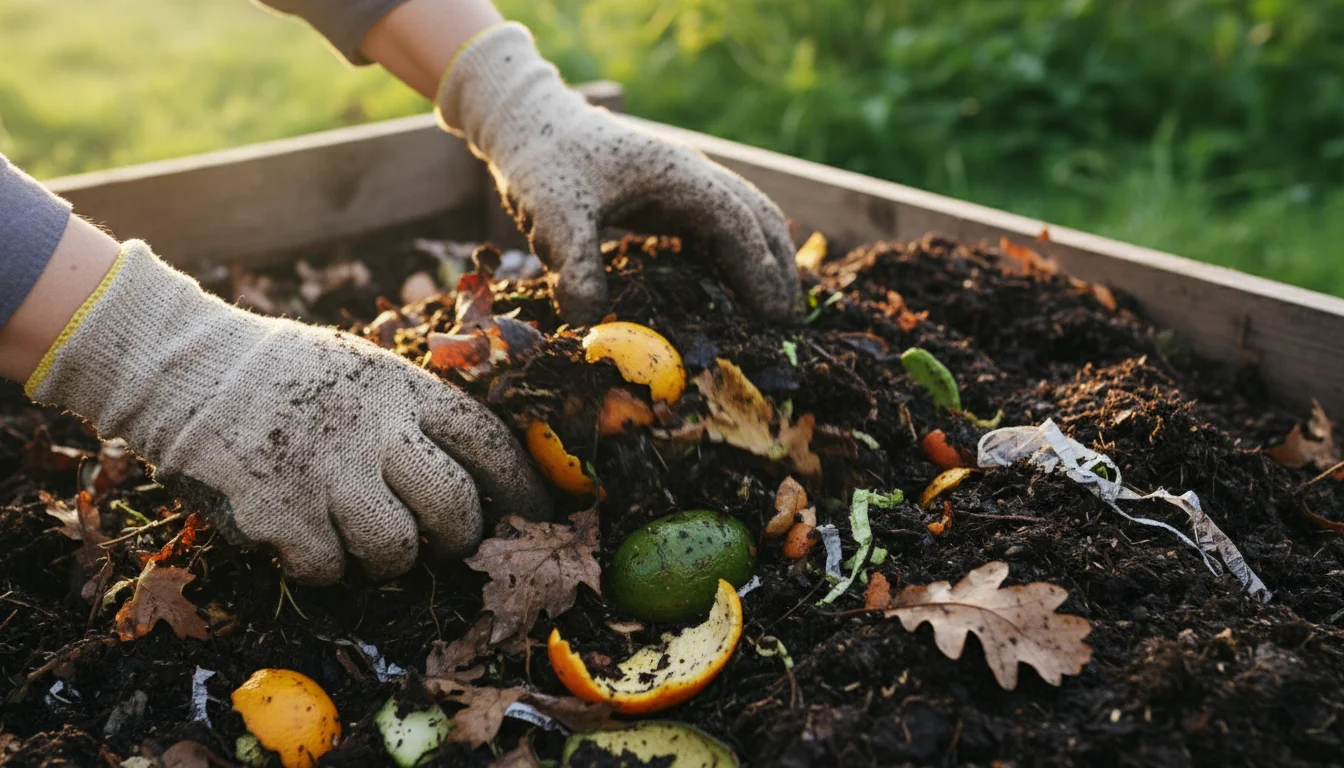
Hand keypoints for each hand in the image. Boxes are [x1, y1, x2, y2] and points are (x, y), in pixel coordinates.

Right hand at [27, 241, 550, 583]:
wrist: (181, 366)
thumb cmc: (286, 374)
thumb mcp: (364, 369)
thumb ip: (417, 414)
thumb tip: (483, 476)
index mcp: (402, 389)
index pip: (488, 442)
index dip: (522, 487)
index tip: (540, 516)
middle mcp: (373, 430)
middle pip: (454, 509)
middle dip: (460, 538)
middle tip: (446, 543)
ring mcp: (325, 473)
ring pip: (396, 550)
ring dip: (386, 556)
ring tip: (356, 529)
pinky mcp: (277, 513)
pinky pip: (328, 569)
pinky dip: (321, 563)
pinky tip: (299, 528)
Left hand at [436, 23, 801, 324]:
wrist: (529, 126)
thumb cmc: (544, 164)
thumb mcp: (554, 218)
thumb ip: (573, 265)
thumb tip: (590, 321)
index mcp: (679, 175)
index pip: (737, 224)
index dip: (759, 271)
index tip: (775, 317)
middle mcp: (694, 175)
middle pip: (758, 218)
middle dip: (780, 269)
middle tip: (791, 324)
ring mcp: (686, 182)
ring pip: (747, 218)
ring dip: (766, 259)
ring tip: (775, 311)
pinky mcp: (672, 194)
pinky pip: (721, 224)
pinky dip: (739, 254)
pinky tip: (734, 290)